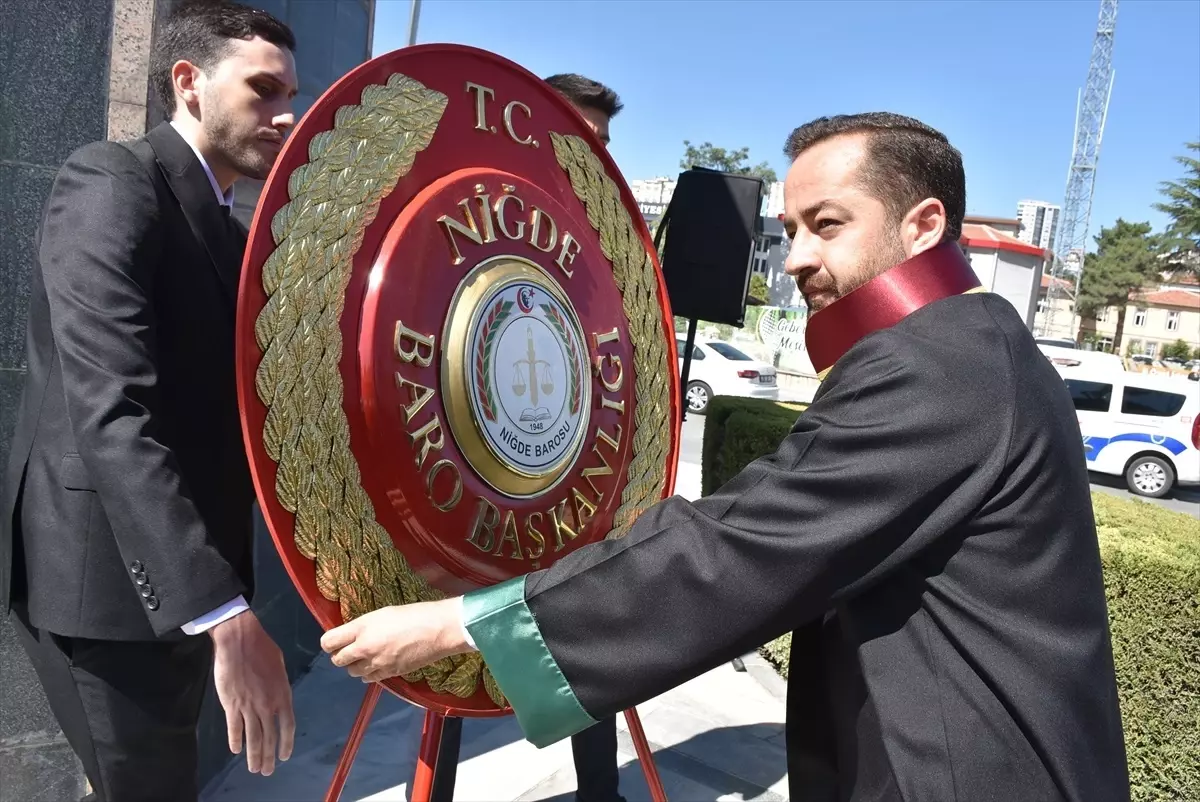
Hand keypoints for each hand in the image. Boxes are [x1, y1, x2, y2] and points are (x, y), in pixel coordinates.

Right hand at [210, 610, 294, 775]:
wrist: (240, 640)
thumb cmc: (262, 648)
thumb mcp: (280, 667)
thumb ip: (280, 686)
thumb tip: (279, 695)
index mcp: (283, 694)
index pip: (288, 726)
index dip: (285, 743)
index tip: (284, 756)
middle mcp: (268, 704)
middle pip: (269, 736)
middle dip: (268, 756)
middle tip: (266, 771)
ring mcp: (249, 705)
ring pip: (253, 737)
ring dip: (254, 755)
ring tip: (254, 768)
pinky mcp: (232, 704)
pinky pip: (234, 727)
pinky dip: (235, 740)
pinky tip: (236, 751)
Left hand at [320, 599, 469, 683]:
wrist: (439, 630)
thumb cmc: (414, 614)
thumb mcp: (383, 613)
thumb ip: (364, 626)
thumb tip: (352, 636)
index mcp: (362, 628)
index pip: (329, 642)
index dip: (329, 643)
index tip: (334, 641)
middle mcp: (365, 648)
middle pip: (338, 660)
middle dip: (341, 655)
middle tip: (350, 648)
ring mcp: (377, 663)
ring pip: (352, 672)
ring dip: (355, 665)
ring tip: (366, 656)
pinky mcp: (389, 674)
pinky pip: (369, 679)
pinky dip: (369, 673)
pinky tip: (378, 664)